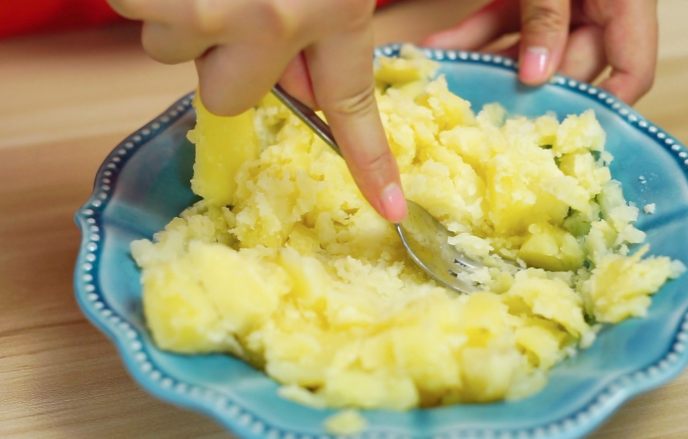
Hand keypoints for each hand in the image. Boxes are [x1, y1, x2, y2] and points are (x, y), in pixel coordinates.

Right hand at [108, 0, 406, 221]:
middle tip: (227, 3)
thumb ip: (311, 30)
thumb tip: (294, 87)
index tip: (393, 211)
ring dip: (177, 14)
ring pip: (168, 48)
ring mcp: (211, 6)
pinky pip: (134, 9)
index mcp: (332, 11)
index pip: (353, 107)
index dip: (372, 166)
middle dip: (216, 56)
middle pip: (220, 96)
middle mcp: (271, 20)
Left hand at [423, 0, 658, 103]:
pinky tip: (439, 50)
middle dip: (527, 89)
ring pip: (529, 51)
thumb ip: (547, 16)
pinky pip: (503, 24)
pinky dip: (474, 37)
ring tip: (451, 82)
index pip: (633, 71)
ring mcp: (561, 1)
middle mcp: (597, 6)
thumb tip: (537, 76)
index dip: (606, 106)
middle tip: (489, 111)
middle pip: (571, 67)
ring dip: (489, 66)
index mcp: (624, 0)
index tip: (564, 133)